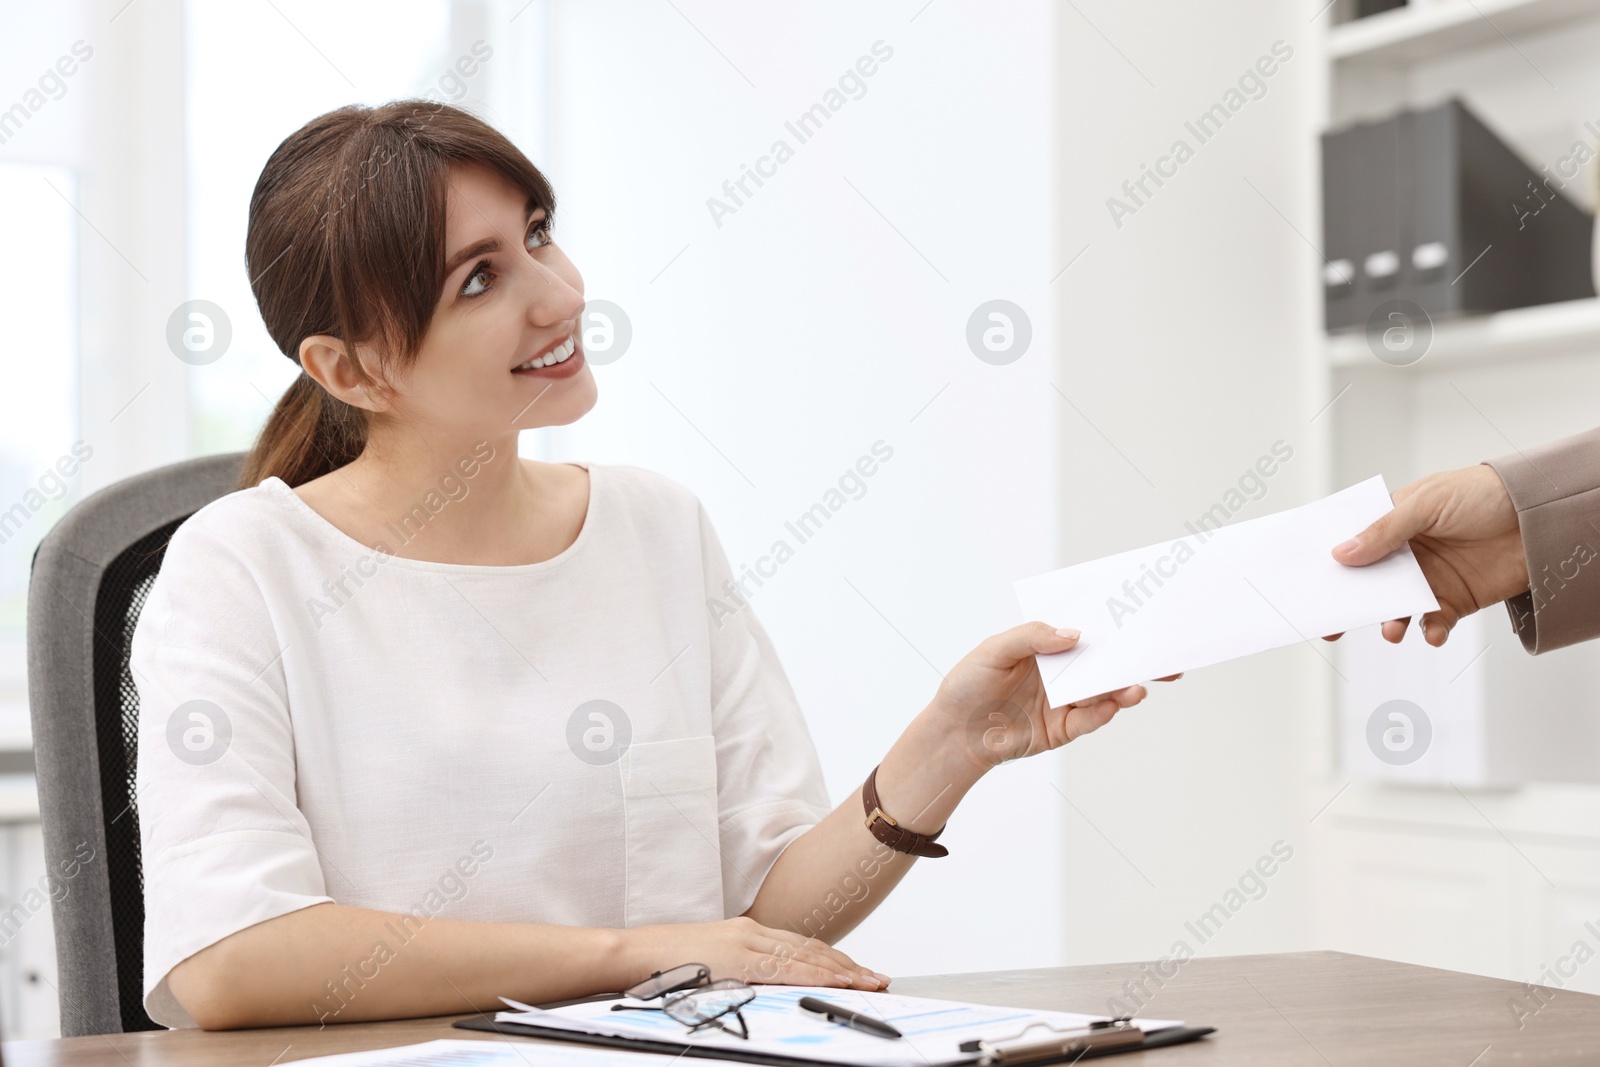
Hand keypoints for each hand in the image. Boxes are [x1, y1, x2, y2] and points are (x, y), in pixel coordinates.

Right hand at [618, 916, 889, 991]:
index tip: (858, 973)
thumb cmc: (667, 966)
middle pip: (812, 950)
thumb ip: (741, 970)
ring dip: (841, 971)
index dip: (834, 960)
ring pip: (806, 957)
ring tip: (867, 983)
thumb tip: (766, 986)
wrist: (634, 954)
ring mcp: (747, 943)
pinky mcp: (738, 958)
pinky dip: (815, 974)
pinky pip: (786, 968)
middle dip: (848, 967)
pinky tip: (836, 982)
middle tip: (877, 980)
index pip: (802, 947)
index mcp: (748, 934)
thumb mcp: (713, 964)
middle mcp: (753, 933)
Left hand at [928, 622, 1179, 772]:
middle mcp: (1062, 672)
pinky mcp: (1063, 729)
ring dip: (1124, 689)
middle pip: (1105, 663)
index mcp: (1048, 647)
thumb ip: (1031, 637)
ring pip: (1104, 692)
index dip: (1115, 628)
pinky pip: (1090, 719)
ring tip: (1136, 688)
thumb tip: (1075, 633)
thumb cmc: (967, 685)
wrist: (953, 735)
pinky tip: (1114, 705)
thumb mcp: (993, 651)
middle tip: (1164, 658)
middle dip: (1136, 660)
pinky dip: (1103, 712)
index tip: (1143, 620)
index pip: (1087, 633)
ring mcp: (1066, 700)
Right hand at [1324, 463, 1526, 645]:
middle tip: (1333, 626)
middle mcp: (1408, 554)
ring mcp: (1430, 578)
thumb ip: (1384, 531)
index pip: (1354, 546)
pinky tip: (1432, 631)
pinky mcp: (1456, 600)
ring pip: (1398, 608)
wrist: (1541, 515)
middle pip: (1369, 584)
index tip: (1312, 585)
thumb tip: (1343, 553)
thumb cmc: (1485, 494)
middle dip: (1351, 606)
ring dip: (1391, 622)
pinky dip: (1431, 631)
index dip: (1333, 565)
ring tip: (1392, 630)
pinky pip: (1435, 622)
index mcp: (1394, 524)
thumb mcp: (1426, 503)